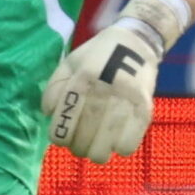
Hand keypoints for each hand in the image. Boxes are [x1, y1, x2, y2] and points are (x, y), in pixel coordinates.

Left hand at [40, 0, 188, 164]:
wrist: (136, 42)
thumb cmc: (97, 55)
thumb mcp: (70, 62)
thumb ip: (54, 87)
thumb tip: (48, 115)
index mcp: (84, 76)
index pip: (67, 115)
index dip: (60, 135)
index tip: (60, 140)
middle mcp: (105, 87)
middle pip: (87, 131)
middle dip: (78, 147)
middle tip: (78, 147)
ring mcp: (127, 98)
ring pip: (108, 141)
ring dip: (97, 152)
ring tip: (95, 150)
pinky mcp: (145, 107)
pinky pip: (131, 140)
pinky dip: (120, 149)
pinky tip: (115, 144)